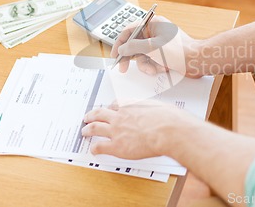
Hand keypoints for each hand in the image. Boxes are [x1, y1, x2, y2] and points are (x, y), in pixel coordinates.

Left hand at [81, 101, 199, 159]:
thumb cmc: (170, 119)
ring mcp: (116, 130)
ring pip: (95, 128)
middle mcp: (121, 116)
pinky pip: (100, 147)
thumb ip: (156, 109)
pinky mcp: (117, 146)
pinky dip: (95, 148)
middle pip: (100, 113)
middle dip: (92, 115)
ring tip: (84, 132)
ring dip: (87, 130)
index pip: (116, 104)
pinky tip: (94, 150)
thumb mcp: (162, 107)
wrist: (169, 131)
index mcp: (131, 105)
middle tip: (88, 117)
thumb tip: (162, 111)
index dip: (110, 107)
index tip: (110, 109)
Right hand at [111, 16, 202, 77]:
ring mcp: (160, 43)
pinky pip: (152, 61)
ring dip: (146, 65)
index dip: (120, 43)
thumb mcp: (151, 48)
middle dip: (132, 58)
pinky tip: (163, 69)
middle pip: (135, 45)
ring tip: (155, 70)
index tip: (115, 55)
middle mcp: (155, 32)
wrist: (197, 60)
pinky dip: (155, 67)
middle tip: (123, 69)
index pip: (129, 30)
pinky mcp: (164, 54)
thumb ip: (132, 47)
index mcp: (152, 24)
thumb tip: (121, 48)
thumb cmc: (178, 50)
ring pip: (143, 56)